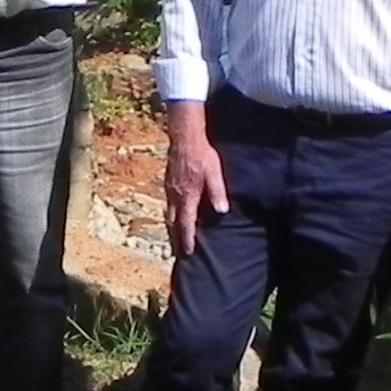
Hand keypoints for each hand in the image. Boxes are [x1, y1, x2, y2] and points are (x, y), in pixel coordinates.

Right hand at [162, 104, 226, 258]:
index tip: (188, 254)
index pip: (186, 224)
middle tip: (179, 253)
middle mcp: (175, 196)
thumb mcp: (214, 173)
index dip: (187, 240)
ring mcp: (169, 189)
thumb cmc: (201, 155)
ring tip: (175, 238)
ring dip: (172, 228)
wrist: (184, 137)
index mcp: (187, 196)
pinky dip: (170, 215)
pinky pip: (168, 204)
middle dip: (176, 239)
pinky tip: (175, 215)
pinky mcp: (168, 182)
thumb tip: (223, 211)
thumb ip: (217, 192)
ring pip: (168, 214)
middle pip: (173, 223)